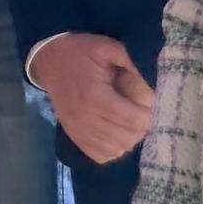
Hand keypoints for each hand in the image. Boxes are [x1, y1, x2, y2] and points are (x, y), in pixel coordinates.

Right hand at [30, 33, 155, 164]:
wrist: (49, 60)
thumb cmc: (81, 52)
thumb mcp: (107, 47)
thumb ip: (131, 62)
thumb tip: (153, 87)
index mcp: (95, 96)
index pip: (133, 120)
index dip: (150, 113)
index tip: (152, 101)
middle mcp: (85, 119)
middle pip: (128, 137)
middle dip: (142, 126)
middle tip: (142, 109)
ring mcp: (78, 131)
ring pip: (117, 149)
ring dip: (130, 137)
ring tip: (131, 119)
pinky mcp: (75, 138)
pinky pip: (102, 155)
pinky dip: (114, 148)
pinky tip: (117, 131)